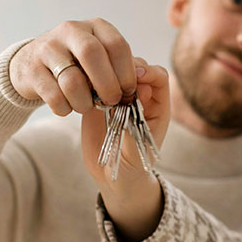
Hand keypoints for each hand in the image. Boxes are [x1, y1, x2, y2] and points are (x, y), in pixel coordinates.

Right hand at [9, 18, 138, 114]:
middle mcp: (71, 31)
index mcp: (95, 27)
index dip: (127, 72)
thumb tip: (141, 85)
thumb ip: (118, 68)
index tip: (129, 91)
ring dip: (84, 102)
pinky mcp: (32, 69)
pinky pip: (54, 95)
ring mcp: (48, 48)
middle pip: (92, 54)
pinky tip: (66, 107)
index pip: (117, 44)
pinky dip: (64, 108)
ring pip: (72, 80)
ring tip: (85, 106)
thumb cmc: (76, 65)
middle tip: (111, 101)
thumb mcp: (99, 59)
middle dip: (107, 84)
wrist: (32, 65)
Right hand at [80, 60, 169, 241]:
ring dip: (103, 72)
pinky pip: (93, 81)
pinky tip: (83, 91)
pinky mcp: (96, 99)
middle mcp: (137, 95)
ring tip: (96, 88)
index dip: (147, 72)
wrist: (112, 175)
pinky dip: (88, 81)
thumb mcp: (136, 151)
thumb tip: (126, 107)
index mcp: (156, 104)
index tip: (135, 77)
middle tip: (112, 83)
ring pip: (112, 69)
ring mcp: (116, 95)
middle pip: (134, 66)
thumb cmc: (132, 165)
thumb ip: (133, 130)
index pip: (157, 75)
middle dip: (123, 69)